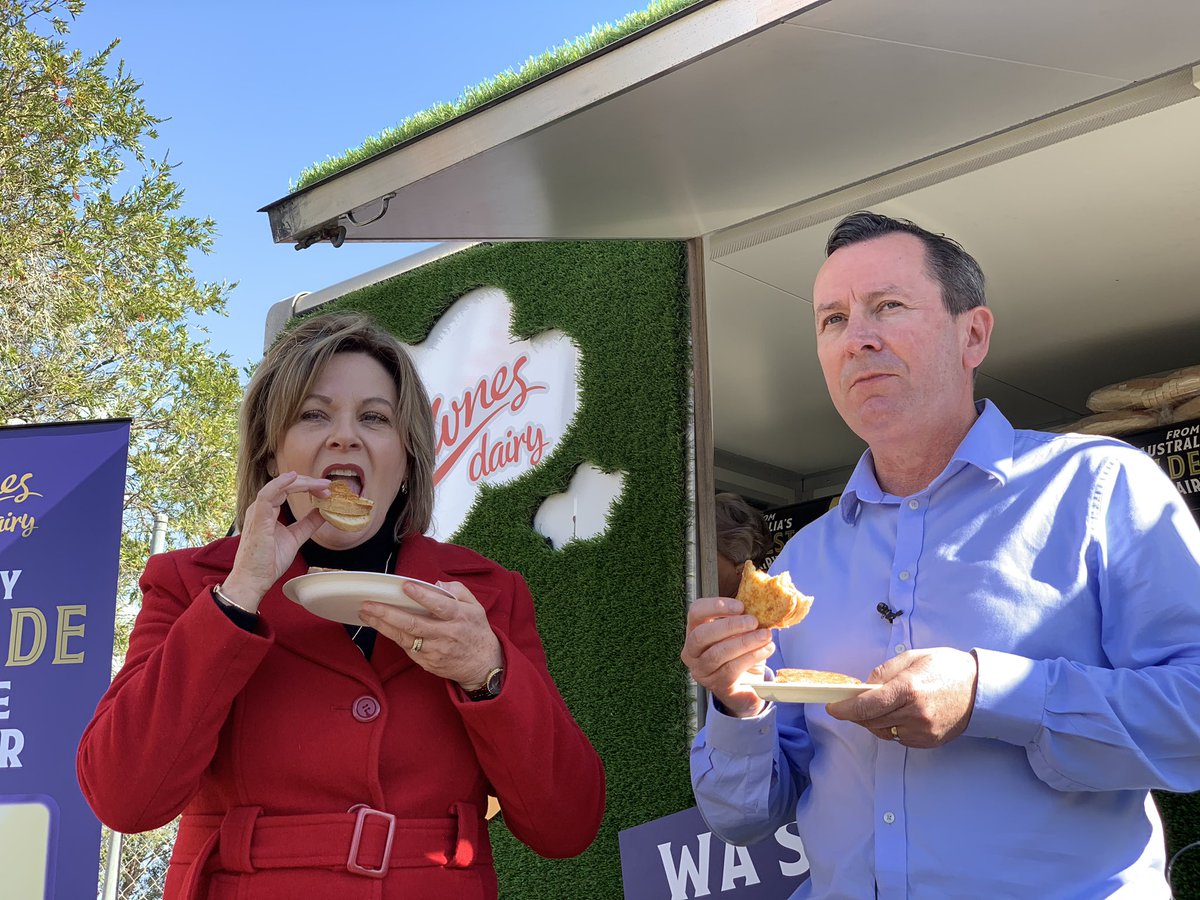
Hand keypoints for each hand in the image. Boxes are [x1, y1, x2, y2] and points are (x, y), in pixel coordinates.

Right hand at [221, 472, 329, 612]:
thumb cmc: (268, 562)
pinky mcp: (258, 519)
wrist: (254, 580)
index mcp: (268, 511)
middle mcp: (261, 508)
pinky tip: (293, 478)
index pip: (288, 490)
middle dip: (308, 483)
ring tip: (320, 484)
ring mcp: (258, 512)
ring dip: (302, 482)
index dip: (308, 487)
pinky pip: (267, 495)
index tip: (326, 492)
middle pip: (285, 485)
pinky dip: (280, 484)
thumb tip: (323, 512)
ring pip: (279, 486)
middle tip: (327, 486)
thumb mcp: (295, 537)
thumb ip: (308, 524)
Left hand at [359, 580, 503, 688]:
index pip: (439, 605)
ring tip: (366, 613)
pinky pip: (406, 647)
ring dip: (382, 625)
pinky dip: (391, 636)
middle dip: (388, 613)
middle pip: (413, 624)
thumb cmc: (475, 630)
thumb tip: (435, 584)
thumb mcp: (475, 606)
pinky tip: (379, 626)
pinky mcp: (427, 662)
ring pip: (404, 638)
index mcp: (459, 617)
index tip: (405, 586)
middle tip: (369, 604)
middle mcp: (446, 634)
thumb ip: (457, 590)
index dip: (422, 596)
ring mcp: (435, 651)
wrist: (482, 664)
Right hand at [681, 596, 773, 717]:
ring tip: (765, 635)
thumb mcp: (739, 633)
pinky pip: (731, 670)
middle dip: (729, 625)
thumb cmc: (740, 652)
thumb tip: (758, 604)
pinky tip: (767, 649)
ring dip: (745, 642)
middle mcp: (691, 652)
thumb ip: (742, 619)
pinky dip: (752, 657)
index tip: (740, 606)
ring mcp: (702, 671)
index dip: (715, 606)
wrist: (747, 686)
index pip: (695, 612)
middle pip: (701, 635)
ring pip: (718, 653)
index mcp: (694, 631)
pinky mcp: (717, 686)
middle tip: (754, 621)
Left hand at [825, 648, 977, 747]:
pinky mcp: (929, 742)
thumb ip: (884, 672)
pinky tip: (900, 714)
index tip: (832, 708)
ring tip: (882, 705)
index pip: (867, 704)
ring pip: (883, 731)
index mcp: (909, 688)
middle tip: (854, 702)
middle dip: (857, 712)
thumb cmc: (947, 668)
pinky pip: (899, 738)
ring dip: (874, 720)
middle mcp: (915, 713)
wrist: (981, 690)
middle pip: (871, 720)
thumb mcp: (913, 658)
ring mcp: (923, 731)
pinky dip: (892, 727)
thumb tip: (863, 687)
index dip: (845, 708)